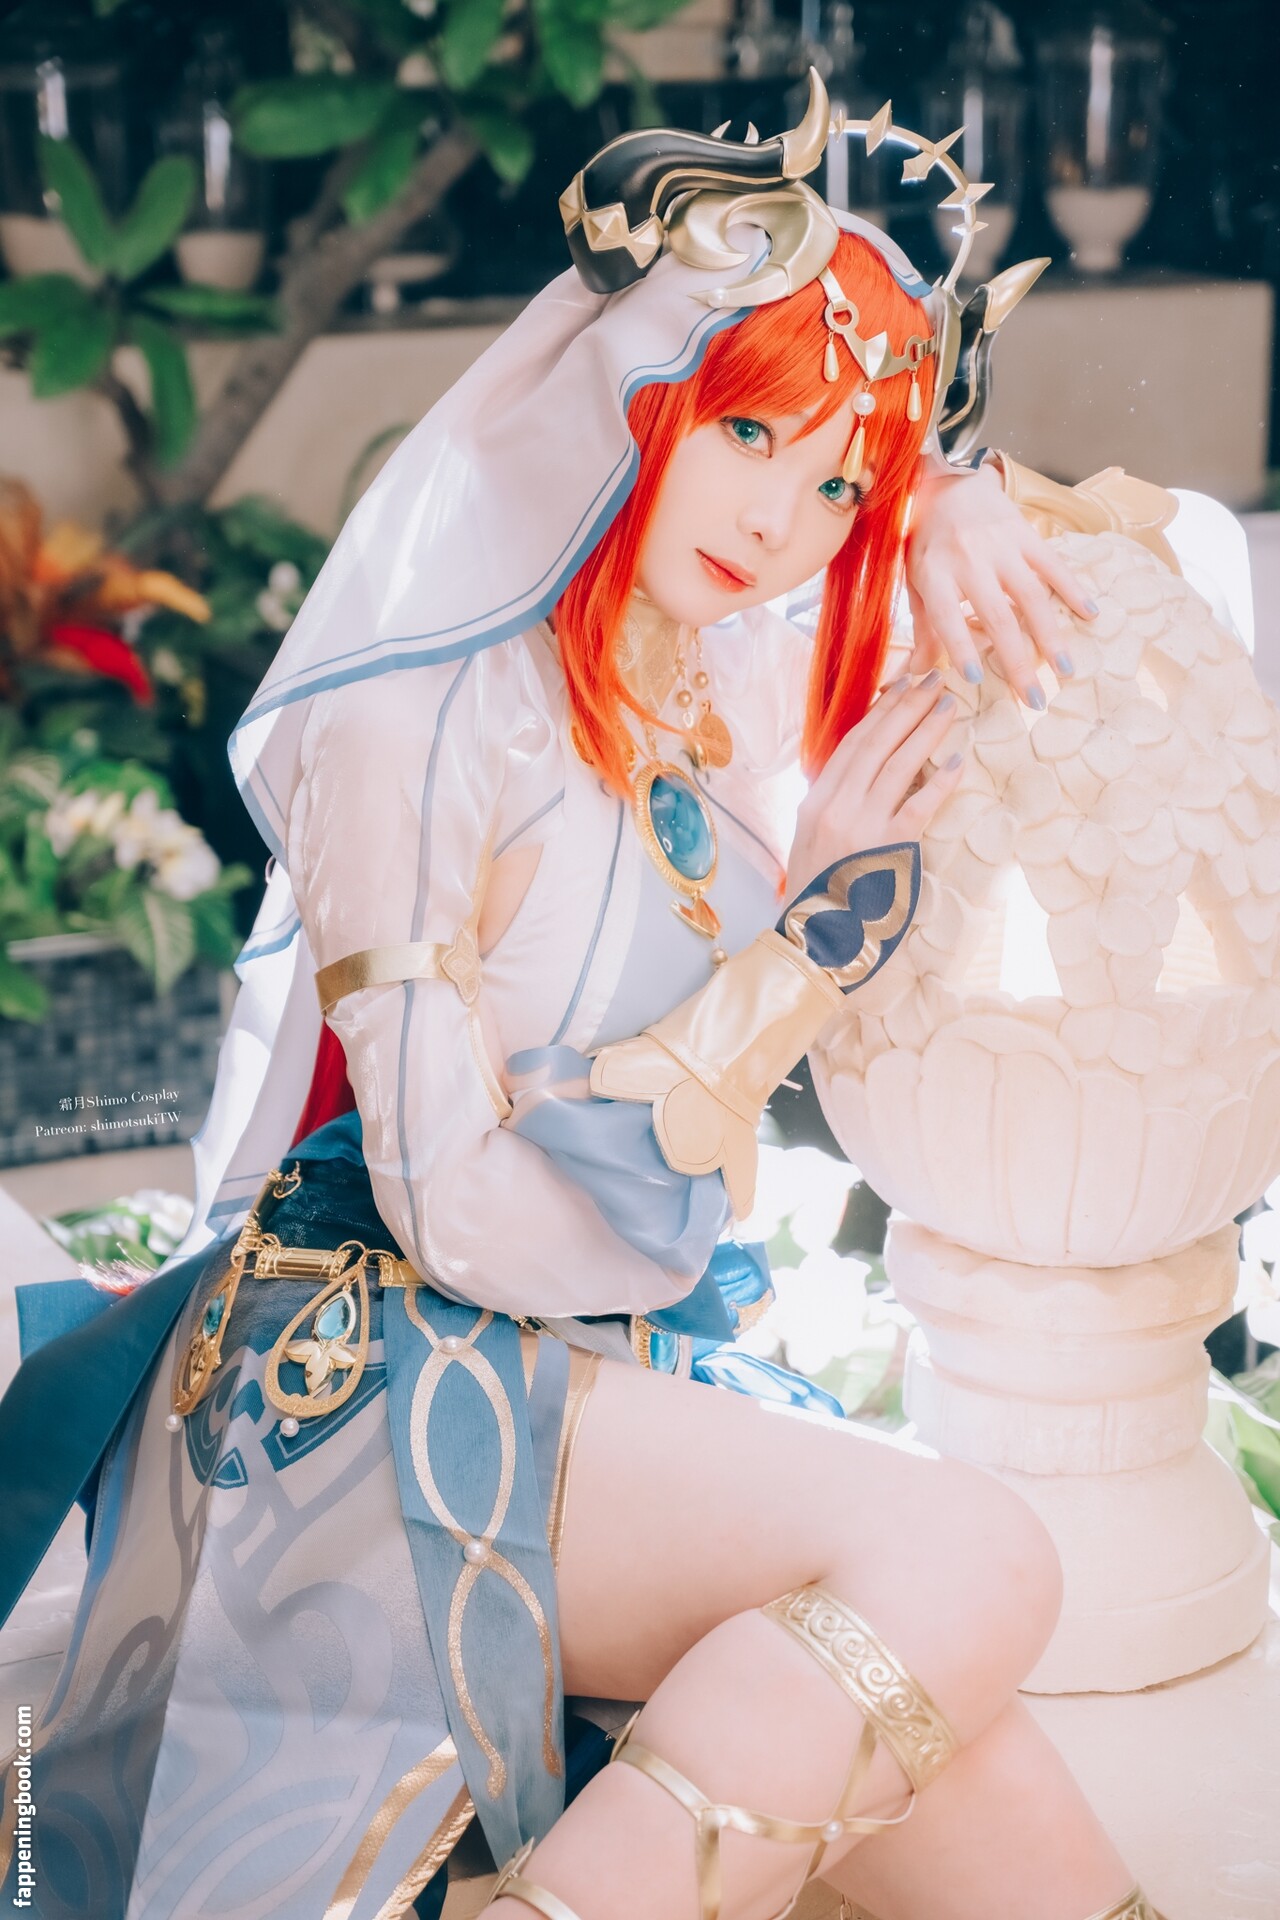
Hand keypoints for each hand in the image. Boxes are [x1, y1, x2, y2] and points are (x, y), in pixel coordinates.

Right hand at [787, 671, 962, 897]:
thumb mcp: (811, 840)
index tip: (902, 685)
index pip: (852, 743)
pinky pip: (918, 807)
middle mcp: (835, 807)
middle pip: (876, 744)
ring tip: (949, 707)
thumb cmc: (817, 892)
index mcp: (816, 801)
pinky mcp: (886, 850)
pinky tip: (957, 762)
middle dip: (907, 707)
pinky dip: (938, 783)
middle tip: (934, 680)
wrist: (813, 938)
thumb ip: (834, 804)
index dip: (880, 711)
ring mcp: (860, 827)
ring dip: (926, 732)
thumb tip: (863, 772)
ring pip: (898, 766)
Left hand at [905, 464, 1097, 707]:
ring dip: (1051, 635)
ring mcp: (1001, 546)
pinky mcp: (1026, 534)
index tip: (974, 679)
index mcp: (934, 574)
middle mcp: (968, 559)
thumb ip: (922, 629)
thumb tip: (915, 677)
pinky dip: (1073, 590)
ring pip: (1031, 595)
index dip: (959, 647)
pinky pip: (1054, 565)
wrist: (947, 485)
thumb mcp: (915, 582)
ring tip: (1065, 669)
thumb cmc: (927, 543)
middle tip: (1034, 699)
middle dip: (1017, 661)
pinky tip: (1090, 615)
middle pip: (997, 616)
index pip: (945, 616)